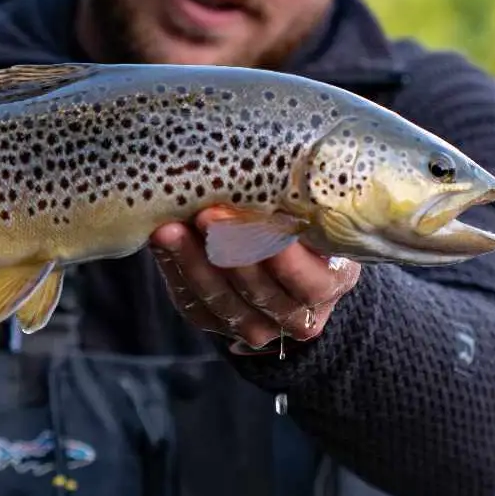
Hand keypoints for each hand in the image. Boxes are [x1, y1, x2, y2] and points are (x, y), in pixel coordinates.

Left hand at [149, 208, 361, 352]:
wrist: (278, 248)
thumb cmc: (300, 217)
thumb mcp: (311, 207)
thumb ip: (297, 200)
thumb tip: (266, 170)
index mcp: (331, 283)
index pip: (309, 282)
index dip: (281, 254)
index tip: (256, 218)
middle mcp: (297, 315)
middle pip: (261, 292)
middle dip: (230, 251)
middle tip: (207, 215)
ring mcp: (256, 325)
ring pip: (222, 301)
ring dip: (193, 262)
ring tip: (172, 229)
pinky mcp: (217, 321)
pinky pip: (194, 302)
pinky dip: (176, 270)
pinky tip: (163, 242)